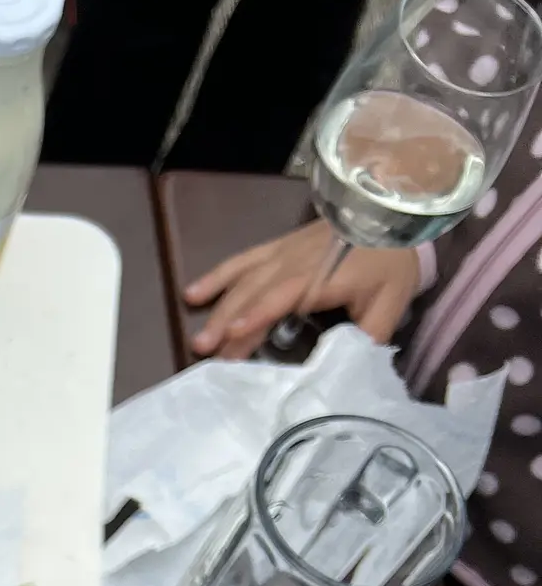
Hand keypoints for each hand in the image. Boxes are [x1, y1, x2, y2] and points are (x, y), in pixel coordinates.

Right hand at [185, 223, 419, 361]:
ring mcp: (283, 251)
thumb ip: (366, 338)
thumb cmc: (392, 263)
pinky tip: (193, 294)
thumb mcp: (390, 304)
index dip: (259, 315)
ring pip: (244, 279)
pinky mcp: (277, 247)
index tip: (234, 338)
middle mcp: (296, 262)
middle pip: (256, 292)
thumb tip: (343, 370)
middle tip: (207, 352)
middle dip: (229, 322)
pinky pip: (242, 260)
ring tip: (200, 338)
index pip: (284, 296)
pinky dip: (217, 276)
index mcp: (324, 276)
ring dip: (219, 307)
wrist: (392, 215)